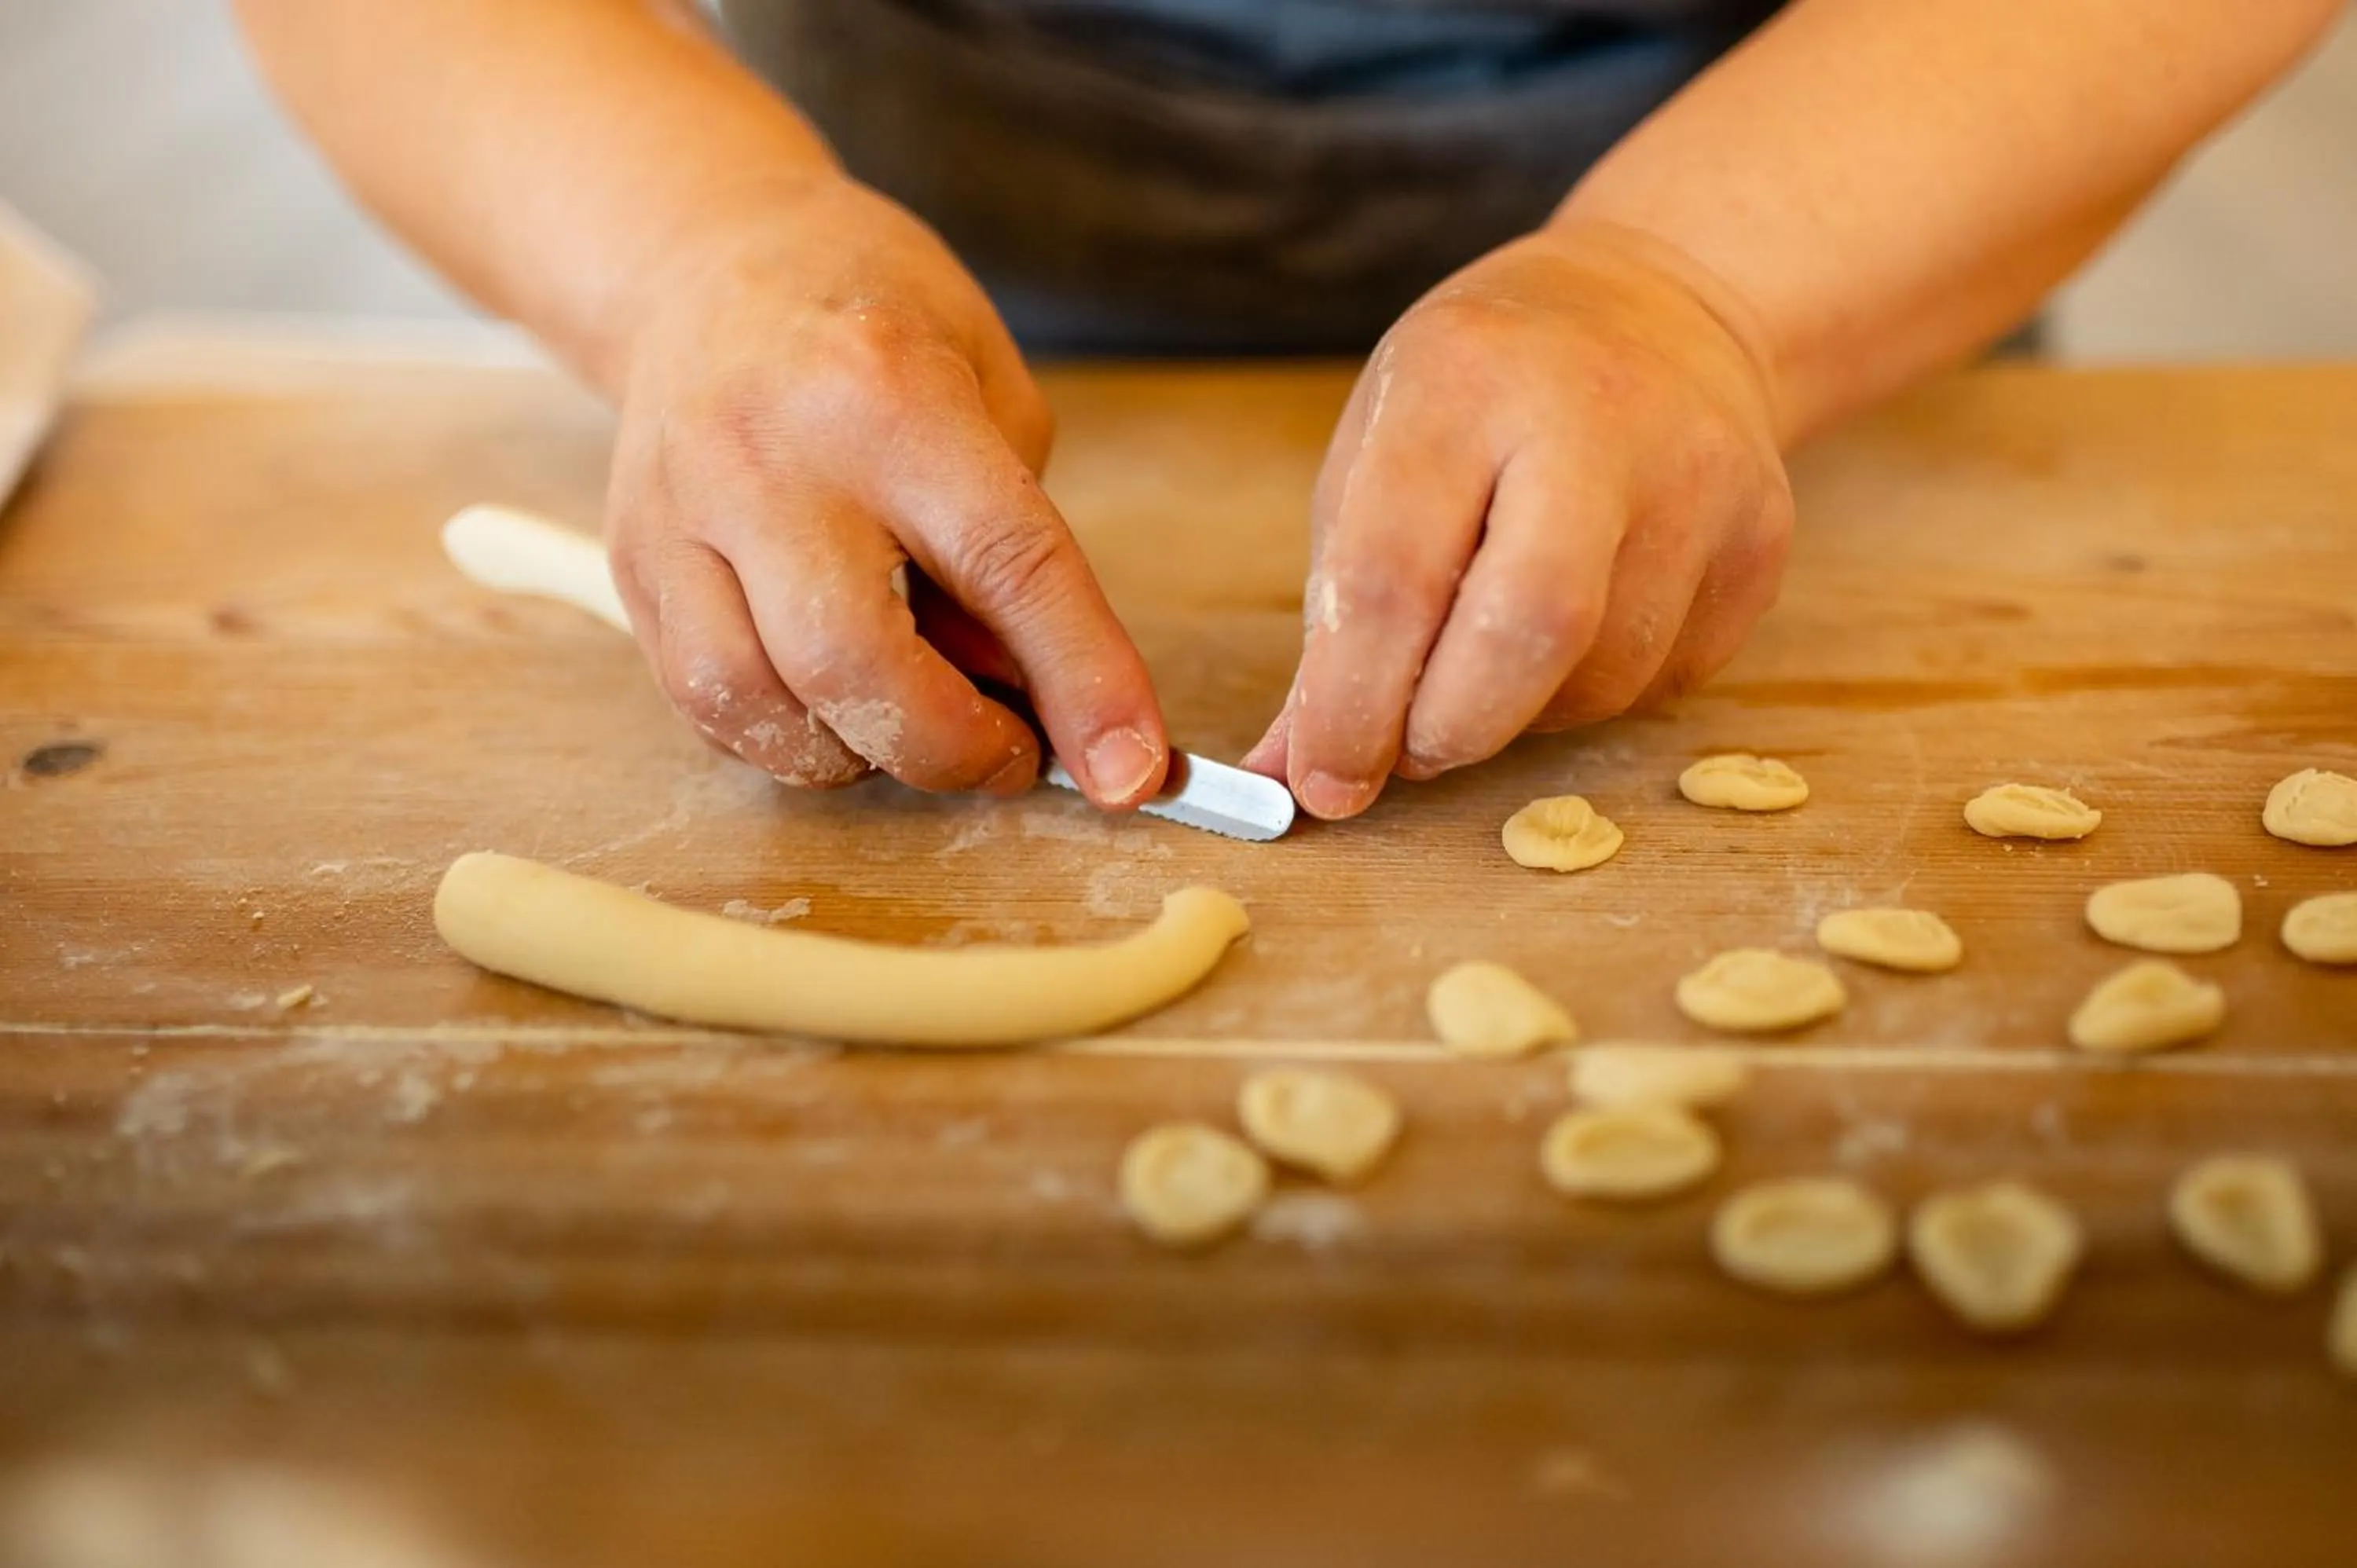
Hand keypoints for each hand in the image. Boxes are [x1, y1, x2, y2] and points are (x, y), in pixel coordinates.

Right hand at [604, 176, 1168, 804]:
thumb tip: (1039, 703)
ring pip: (757, 700)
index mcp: (889, 393)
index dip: (1081, 681)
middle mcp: (772, 455)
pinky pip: (705, 702)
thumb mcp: (992, 394)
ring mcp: (682, 512)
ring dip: (859, 754)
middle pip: (852, 661)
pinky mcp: (633, 564)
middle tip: (1008, 752)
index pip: (1007, 564)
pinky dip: (787, 737)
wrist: (706, 261)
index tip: (1129, 770)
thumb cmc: (877, 327)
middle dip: (949, 748)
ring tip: (911, 721)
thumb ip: (1018, 552)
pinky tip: (834, 704)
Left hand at [1243, 220, 1793, 818]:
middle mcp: (1597, 421)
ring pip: (1601, 678)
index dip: (1352, 703)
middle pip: (1531, 628)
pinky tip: (1568, 636)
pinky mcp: (1761, 542)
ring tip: (1484, 666)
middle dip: (1451, 728)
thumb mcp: (1380, 453)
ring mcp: (1701, 481)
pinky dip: (1588, 694)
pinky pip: (1661, 680)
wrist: (1662, 310)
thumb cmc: (1484, 394)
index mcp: (1464, 382)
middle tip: (1407, 751)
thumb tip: (1299, 771)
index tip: (1325, 779)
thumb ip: (1337, 613)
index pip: (1394, 574)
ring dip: (1517, 717)